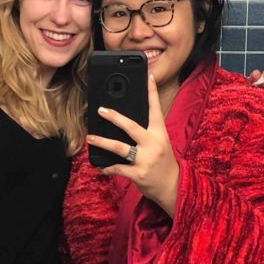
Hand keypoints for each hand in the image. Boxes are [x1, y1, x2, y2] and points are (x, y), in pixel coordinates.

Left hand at [87, 73, 179, 215]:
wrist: (173, 186)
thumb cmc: (163, 161)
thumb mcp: (160, 143)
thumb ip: (146, 132)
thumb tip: (124, 121)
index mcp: (160, 133)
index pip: (155, 110)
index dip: (152, 93)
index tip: (147, 77)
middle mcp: (153, 144)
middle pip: (132, 127)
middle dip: (115, 117)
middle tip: (101, 110)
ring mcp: (145, 160)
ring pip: (120, 148)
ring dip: (103, 142)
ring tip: (90, 138)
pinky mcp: (138, 174)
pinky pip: (118, 169)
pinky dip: (107, 167)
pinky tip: (99, 166)